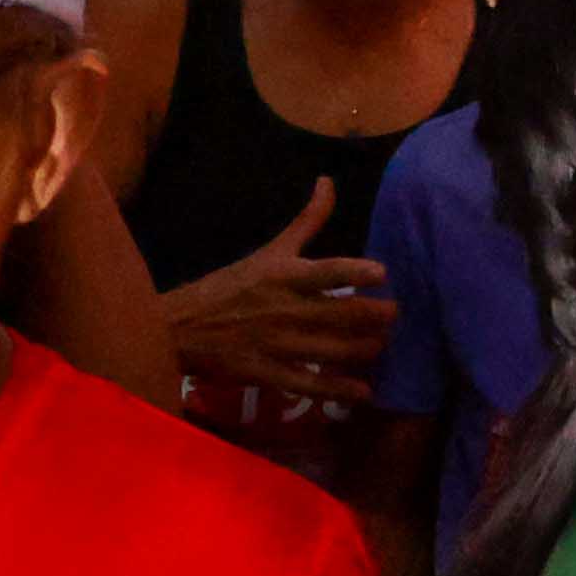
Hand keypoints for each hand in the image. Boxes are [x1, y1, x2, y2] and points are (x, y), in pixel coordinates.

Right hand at [163, 185, 394, 405]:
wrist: (180, 328)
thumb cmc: (231, 285)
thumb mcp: (269, 250)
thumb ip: (306, 221)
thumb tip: (328, 181)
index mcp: (285, 276)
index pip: (324, 272)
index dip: (354, 272)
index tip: (382, 273)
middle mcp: (285, 310)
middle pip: (339, 315)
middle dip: (374, 317)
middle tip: (395, 315)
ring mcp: (277, 344)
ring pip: (331, 350)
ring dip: (363, 350)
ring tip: (381, 346)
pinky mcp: (267, 374)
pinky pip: (308, 384)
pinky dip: (337, 390)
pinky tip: (363, 393)